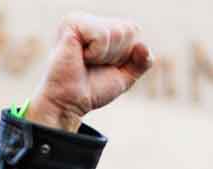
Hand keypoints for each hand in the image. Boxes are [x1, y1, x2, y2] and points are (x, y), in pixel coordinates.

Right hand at [26, 14, 151, 132]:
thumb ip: (142, 62)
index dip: (125, 54)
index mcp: (101, 27)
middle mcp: (90, 20)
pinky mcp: (71, 23)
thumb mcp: (125, 76)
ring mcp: (80, 19)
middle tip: (94, 65)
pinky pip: (102, 35)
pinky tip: (80, 57)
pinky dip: (96, 53)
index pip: (133, 30)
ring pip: (118, 32)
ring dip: (105, 55)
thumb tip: (142, 46)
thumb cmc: (92, 89)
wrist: (70, 103)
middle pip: (128, 29)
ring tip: (86, 62)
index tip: (104, 65)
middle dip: (117, 54)